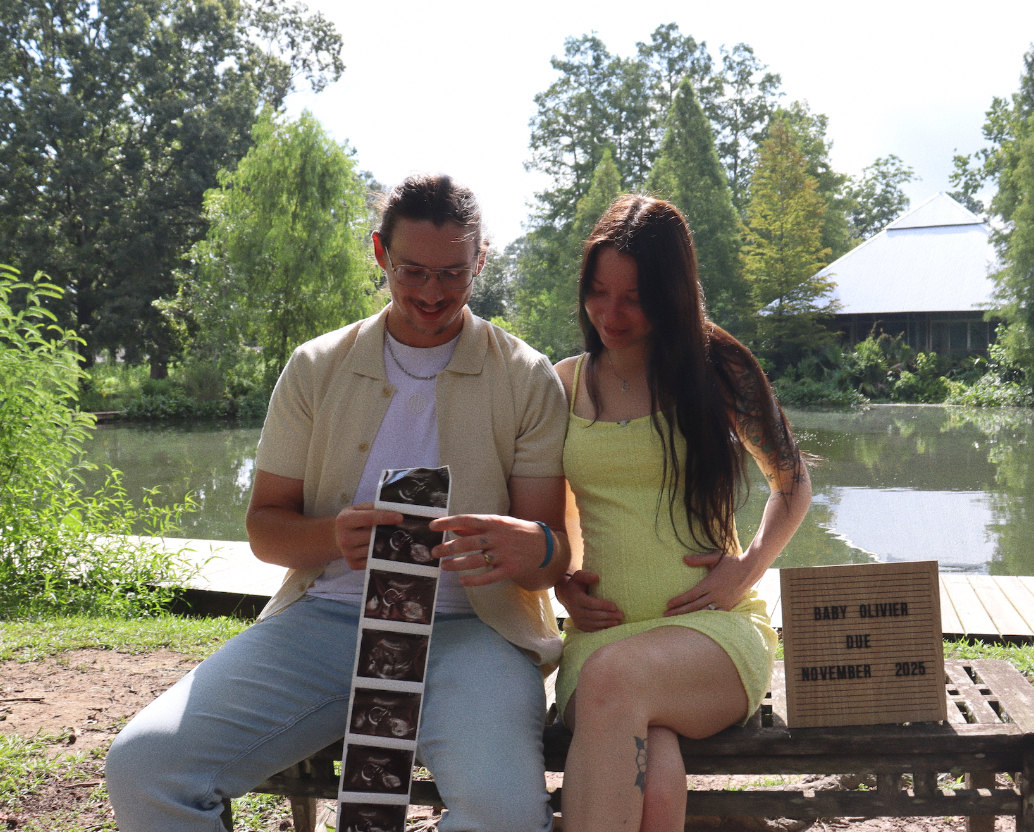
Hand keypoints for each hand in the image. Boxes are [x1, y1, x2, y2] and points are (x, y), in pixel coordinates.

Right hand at [335, 502, 402, 570]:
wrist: (338, 537)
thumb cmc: (353, 520)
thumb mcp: (358, 509)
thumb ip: (374, 507)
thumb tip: (395, 510)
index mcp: (344, 520)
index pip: (368, 518)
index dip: (385, 517)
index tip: (400, 517)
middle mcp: (344, 538)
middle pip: (373, 535)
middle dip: (389, 531)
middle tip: (402, 528)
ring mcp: (348, 553)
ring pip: (375, 549)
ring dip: (387, 543)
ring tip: (393, 537)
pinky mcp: (353, 564)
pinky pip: (373, 560)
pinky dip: (382, 554)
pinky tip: (385, 548)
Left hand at [430, 514, 545, 586]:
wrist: (545, 545)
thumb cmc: (516, 532)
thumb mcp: (498, 524)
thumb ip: (476, 528)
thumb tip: (453, 529)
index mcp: (494, 522)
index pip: (467, 520)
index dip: (448, 522)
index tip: (432, 526)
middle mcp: (498, 537)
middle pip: (468, 543)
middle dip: (448, 548)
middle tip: (434, 552)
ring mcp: (504, 554)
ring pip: (475, 561)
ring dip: (457, 564)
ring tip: (444, 566)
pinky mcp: (510, 569)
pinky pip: (488, 577)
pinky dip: (474, 580)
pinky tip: (462, 581)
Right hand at [556, 570, 623, 631]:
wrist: (565, 595)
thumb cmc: (576, 584)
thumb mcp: (578, 576)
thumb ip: (586, 576)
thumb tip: (597, 577)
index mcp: (575, 598)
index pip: (591, 604)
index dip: (603, 606)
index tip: (615, 606)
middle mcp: (575, 610)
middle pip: (594, 615)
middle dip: (609, 616)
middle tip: (621, 615)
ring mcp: (576, 619)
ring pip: (594, 624)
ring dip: (607, 624)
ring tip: (619, 621)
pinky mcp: (579, 625)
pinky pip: (591, 630)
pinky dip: (601, 630)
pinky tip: (610, 628)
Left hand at [665, 551, 751, 615]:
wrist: (749, 570)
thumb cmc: (730, 562)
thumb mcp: (715, 558)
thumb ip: (699, 559)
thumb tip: (684, 559)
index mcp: (710, 583)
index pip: (691, 595)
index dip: (679, 601)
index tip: (668, 604)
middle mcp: (715, 594)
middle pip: (694, 606)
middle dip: (679, 611)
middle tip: (666, 615)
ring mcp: (722, 602)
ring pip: (703, 613)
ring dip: (689, 617)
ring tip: (677, 621)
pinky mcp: (728, 606)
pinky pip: (714, 616)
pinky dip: (704, 619)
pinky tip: (696, 623)